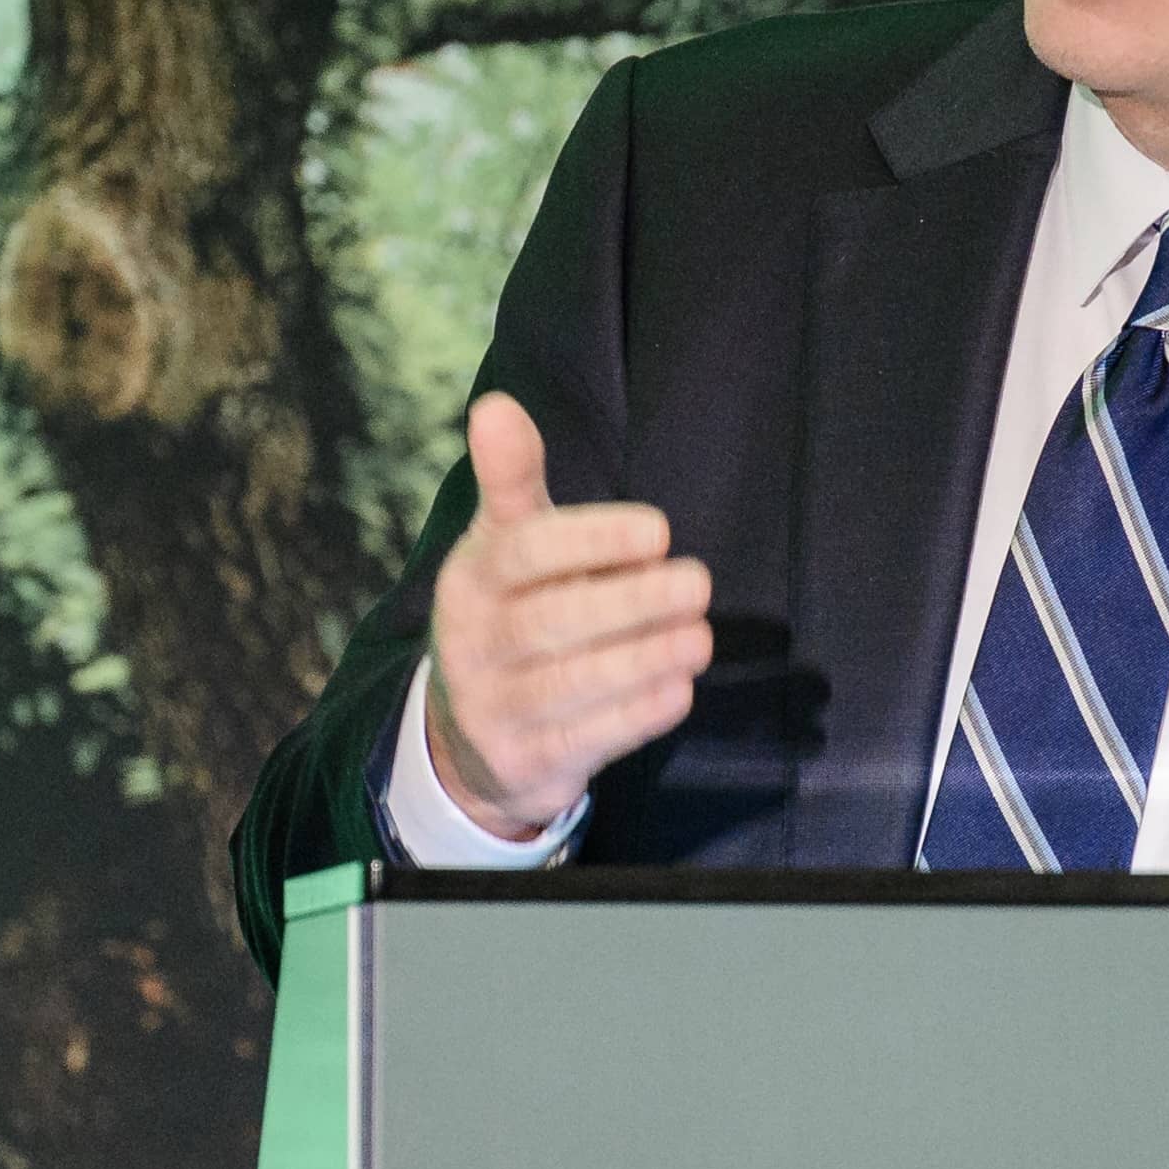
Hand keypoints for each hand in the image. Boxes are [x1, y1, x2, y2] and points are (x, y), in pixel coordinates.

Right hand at [422, 392, 711, 840]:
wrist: (470, 740)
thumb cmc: (510, 615)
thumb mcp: (503, 546)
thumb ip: (513, 480)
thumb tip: (497, 405)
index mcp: (469, 579)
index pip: (524, 552)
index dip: (592, 538)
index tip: (659, 531)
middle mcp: (469, 644)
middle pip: (552, 621)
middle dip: (632, 602)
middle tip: (697, 584)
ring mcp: (491, 709)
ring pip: (572, 683)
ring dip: (646, 657)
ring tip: (700, 636)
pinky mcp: (523, 763)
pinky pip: (586, 738)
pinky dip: (638, 712)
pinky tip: (679, 688)